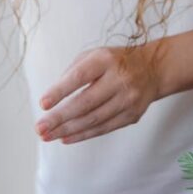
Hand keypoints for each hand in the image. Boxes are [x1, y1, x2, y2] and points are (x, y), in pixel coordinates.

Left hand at [35, 46, 163, 143]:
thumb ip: (73, 72)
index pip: (80, 77)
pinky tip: (66, 137)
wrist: (153, 69)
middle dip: (59, 118)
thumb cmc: (115, 62)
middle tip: (40, 127)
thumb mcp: (94, 55)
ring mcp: (128, 99)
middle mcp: (119, 79)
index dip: (60, 91)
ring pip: (93, 119)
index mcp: (106, 60)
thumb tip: (52, 99)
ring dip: (67, 130)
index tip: (43, 104)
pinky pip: (103, 128)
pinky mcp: (132, 115)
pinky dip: (82, 134)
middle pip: (85, 103)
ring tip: (47, 135)